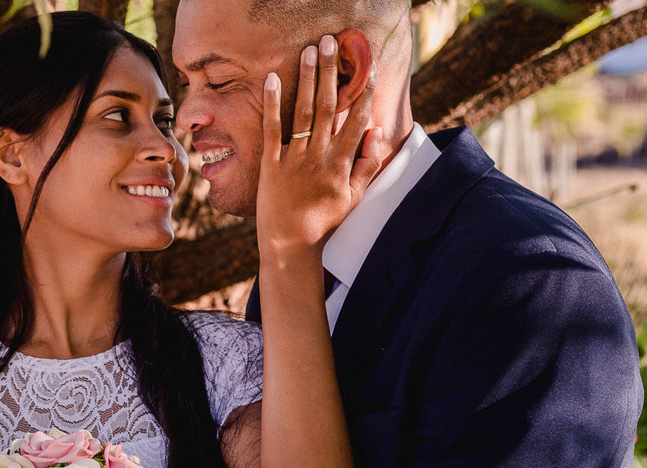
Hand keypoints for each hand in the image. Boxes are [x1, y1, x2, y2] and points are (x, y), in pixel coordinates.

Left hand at [258, 35, 383, 269]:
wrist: (290, 246)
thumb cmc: (324, 222)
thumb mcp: (354, 198)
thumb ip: (367, 165)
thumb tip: (377, 133)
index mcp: (341, 165)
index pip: (356, 120)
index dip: (362, 91)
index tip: (367, 65)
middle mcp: (320, 158)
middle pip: (329, 107)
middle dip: (332, 72)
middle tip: (331, 42)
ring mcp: (294, 161)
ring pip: (304, 112)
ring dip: (308, 79)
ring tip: (310, 50)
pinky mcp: (270, 166)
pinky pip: (272, 130)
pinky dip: (273, 104)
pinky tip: (273, 79)